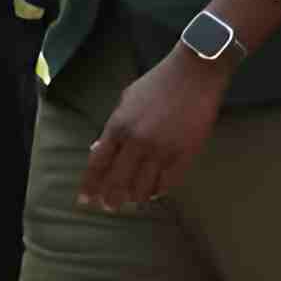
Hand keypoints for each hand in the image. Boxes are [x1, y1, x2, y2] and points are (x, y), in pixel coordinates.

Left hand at [77, 48, 230, 211]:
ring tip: (132, 200)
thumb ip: (112, 128)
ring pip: (143, 187)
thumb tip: (98, 150)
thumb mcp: (125, 101)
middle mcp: (137, 142)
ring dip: (135, 197)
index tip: (85, 200)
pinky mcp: (185, 154)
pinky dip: (159, 190)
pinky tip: (155, 192)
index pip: (98, 164)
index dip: (90, 185)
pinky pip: (168, 182)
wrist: (194, 74)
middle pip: (118, 181)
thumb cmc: (157, 84)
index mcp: (119, 127)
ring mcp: (162, 150)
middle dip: (111, 198)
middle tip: (109, 207)